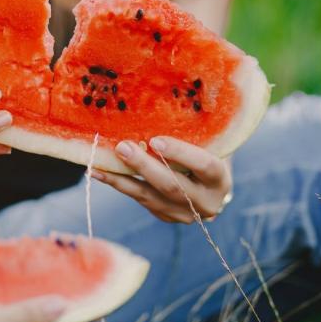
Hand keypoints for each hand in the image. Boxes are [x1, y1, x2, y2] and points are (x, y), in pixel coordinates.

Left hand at [91, 136, 231, 222]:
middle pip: (172, 186)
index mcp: (221, 180)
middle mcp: (206, 203)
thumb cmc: (207, 150)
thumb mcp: (208, 141)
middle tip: (123, 147)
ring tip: (99, 165)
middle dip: (144, 167)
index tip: (156, 140)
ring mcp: (185, 214)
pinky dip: (120, 185)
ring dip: (122, 180)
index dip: (180, 153)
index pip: (204, 166)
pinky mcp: (166, 216)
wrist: (209, 184)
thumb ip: (192, 132)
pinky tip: (100, 173)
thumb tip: (158, 105)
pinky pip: (140, 200)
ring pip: (150, 198)